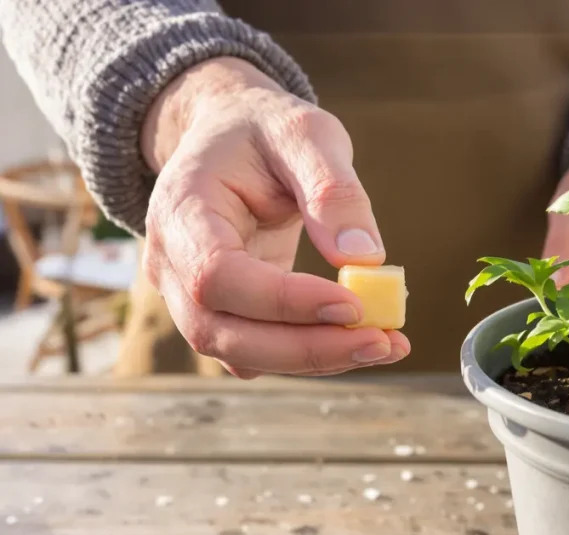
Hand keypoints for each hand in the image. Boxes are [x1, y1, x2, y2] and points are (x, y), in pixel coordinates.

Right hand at [141, 57, 408, 377]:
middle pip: (220, 331)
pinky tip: (365, 341)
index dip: (282, 300)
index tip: (353, 305)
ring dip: (314, 359)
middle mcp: (171, 262)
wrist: (229, 135)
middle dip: (305, 348)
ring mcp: (188, 294)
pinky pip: (258, 352)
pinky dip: (310, 355)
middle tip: (381, 341)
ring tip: (386, 344)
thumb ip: (332, 189)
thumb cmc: (264, 129)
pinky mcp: (223, 312)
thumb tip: (365, 258)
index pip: (217, 275)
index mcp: (182, 209)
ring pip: (240, 353)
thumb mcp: (305, 134)